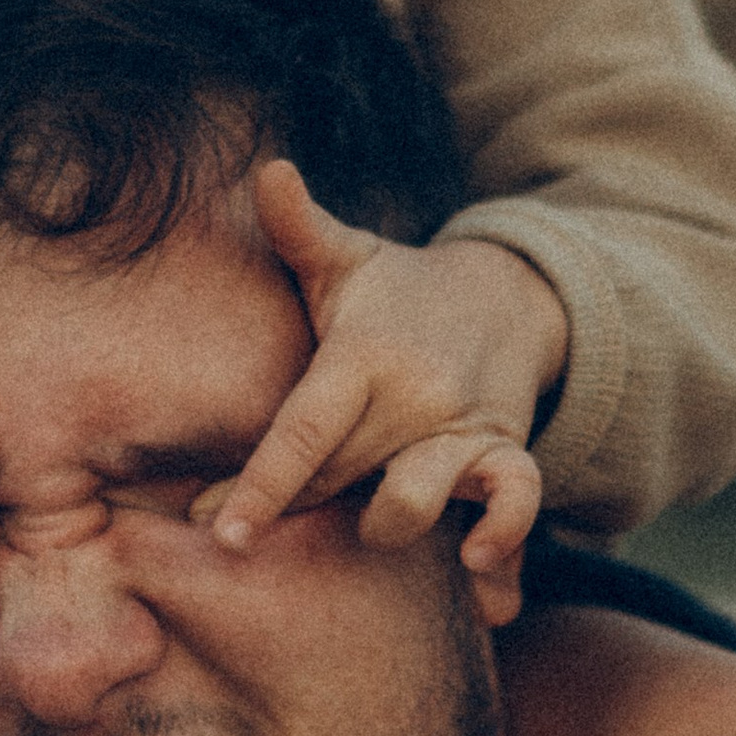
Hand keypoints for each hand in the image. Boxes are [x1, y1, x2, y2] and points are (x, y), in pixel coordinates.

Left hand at [198, 162, 563, 576]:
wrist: (508, 298)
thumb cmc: (398, 292)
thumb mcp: (347, 259)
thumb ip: (299, 228)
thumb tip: (267, 171)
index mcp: (364, 353)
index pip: (305, 427)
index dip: (262, 482)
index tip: (220, 529)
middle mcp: (415, 394)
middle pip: (341, 475)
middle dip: (292, 511)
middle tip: (233, 539)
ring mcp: (463, 425)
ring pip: (416, 497)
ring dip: (383, 524)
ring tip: (354, 527)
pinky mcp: (504, 450)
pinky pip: (515, 499)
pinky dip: (503, 535)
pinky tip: (475, 565)